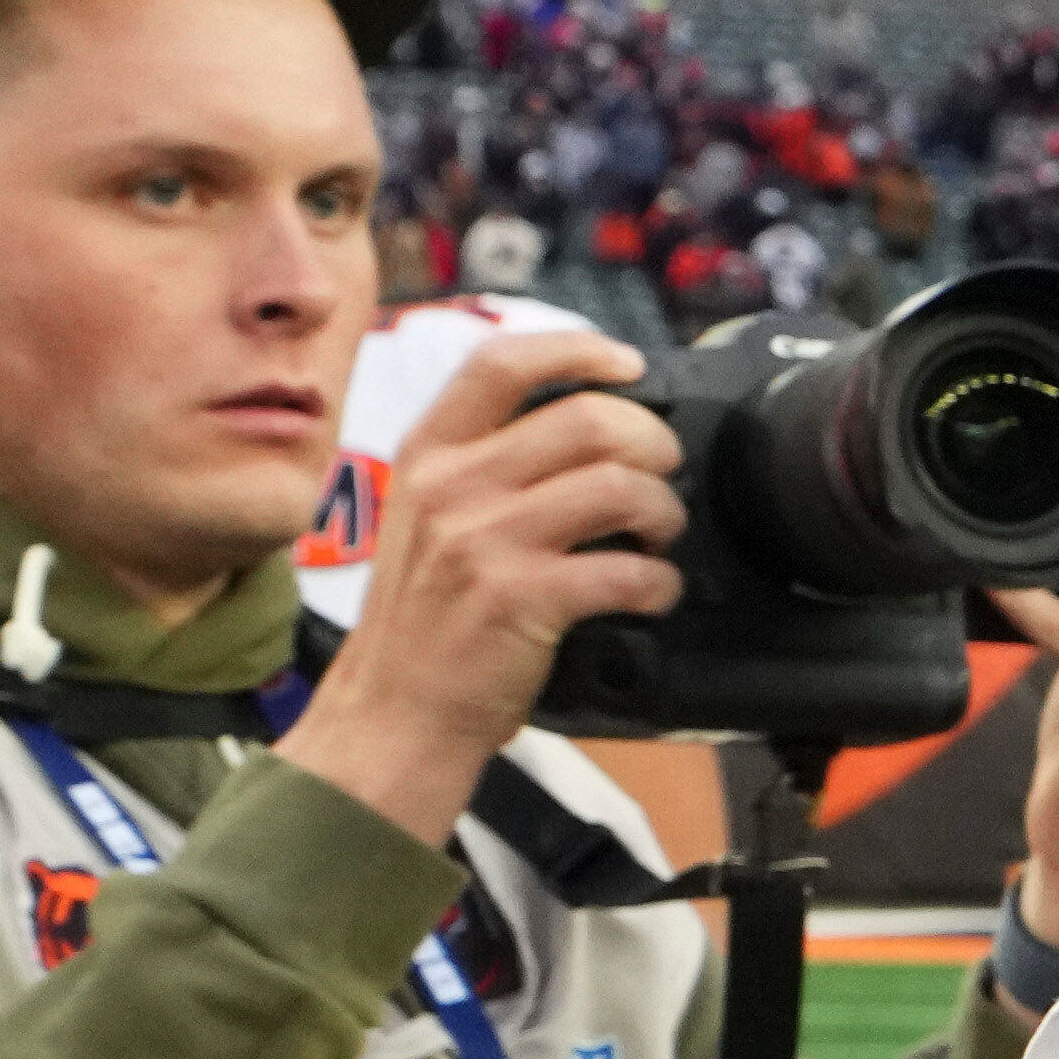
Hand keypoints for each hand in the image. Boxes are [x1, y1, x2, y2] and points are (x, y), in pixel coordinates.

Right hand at [278, 325, 674, 850]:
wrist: (394, 709)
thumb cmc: (425, 618)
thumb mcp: (429, 517)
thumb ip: (487, 465)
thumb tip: (586, 426)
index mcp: (430, 454)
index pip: (501, 362)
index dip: (577, 349)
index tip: (629, 364)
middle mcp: (453, 487)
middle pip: (589, 418)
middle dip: (654, 443)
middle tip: (663, 475)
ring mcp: (484, 541)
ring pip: (621, 487)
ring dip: (664, 512)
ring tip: (658, 537)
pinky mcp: (521, 599)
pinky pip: (627, 569)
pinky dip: (659, 582)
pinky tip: (649, 593)